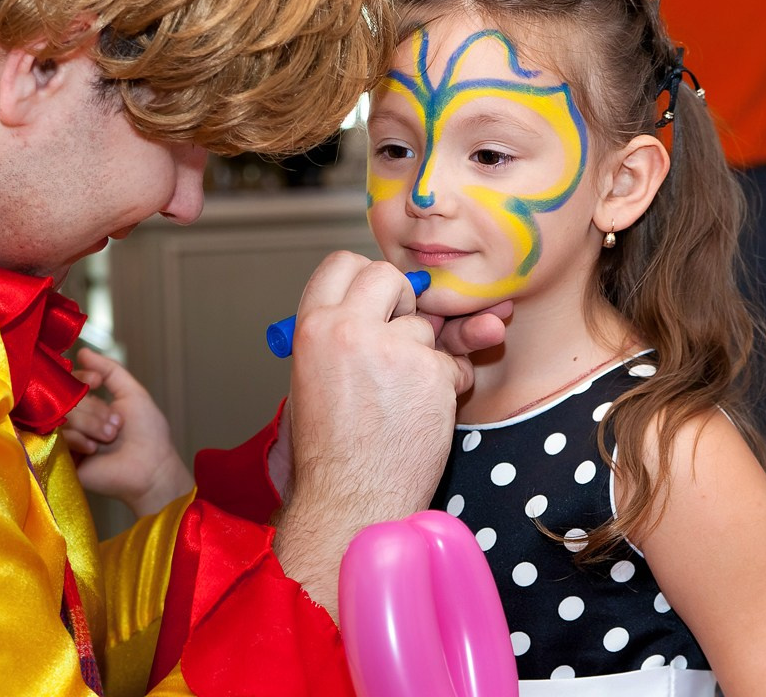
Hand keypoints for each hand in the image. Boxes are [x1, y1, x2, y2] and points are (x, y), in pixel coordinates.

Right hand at [66, 348, 193, 517]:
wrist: (151, 470)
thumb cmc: (148, 433)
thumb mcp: (132, 393)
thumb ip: (110, 370)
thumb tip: (82, 351)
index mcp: (91, 405)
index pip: (70, 381)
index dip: (81, 377)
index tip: (97, 380)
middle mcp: (77, 420)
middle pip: (66, 399)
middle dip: (93, 409)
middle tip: (115, 426)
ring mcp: (68, 440)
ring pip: (61, 416)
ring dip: (89, 424)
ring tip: (109, 438)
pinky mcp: (61, 459)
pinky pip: (55, 437)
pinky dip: (77, 439)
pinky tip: (93, 449)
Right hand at [272, 252, 505, 618]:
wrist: (350, 502)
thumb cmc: (330, 452)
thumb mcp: (311, 378)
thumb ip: (340, 336)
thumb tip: (382, 309)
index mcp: (312, 328)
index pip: (341, 263)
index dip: (363, 279)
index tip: (375, 299)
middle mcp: (350, 330)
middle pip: (388, 276)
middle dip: (402, 303)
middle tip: (396, 336)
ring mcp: (394, 350)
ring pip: (426, 327)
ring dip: (426, 354)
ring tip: (402, 396)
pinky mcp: (432, 374)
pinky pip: (454, 361)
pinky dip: (449, 384)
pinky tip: (423, 412)